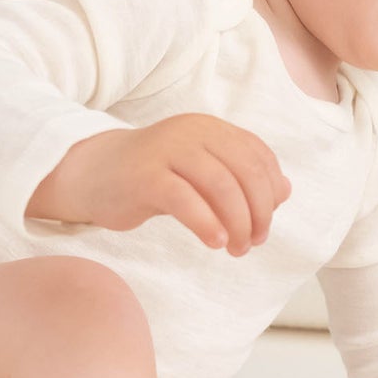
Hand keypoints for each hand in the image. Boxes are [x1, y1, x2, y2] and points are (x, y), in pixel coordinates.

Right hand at [29, 113, 290, 252]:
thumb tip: (285, 191)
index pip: (258, 157)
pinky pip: (186, 199)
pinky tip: (215, 242)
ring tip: (237, 248)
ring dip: (238, 223)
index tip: (265, 223)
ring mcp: (167, 151)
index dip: (270, 193)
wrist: (93, 173)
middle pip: (246, 171)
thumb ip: (240, 179)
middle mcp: (192, 132)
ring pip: (221, 185)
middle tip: (254, 242)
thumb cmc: (153, 178)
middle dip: (259, 212)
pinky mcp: (145, 176)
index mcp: (211, 129)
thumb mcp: (201, 173)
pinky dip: (207, 223)